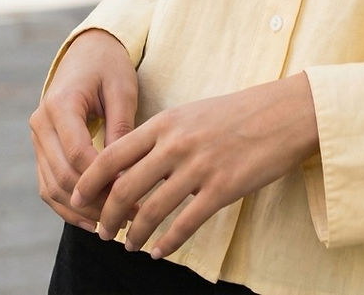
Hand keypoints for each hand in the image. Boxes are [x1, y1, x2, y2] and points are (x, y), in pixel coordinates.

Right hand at [30, 28, 138, 229]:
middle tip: (129, 218)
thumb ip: (121, 129)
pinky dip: (68, 207)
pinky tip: (93, 221)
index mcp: (60, 104)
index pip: (78, 155)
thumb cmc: (110, 67)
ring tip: (114, 226)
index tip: (133, 197)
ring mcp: (37, 138)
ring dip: (81, 211)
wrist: (87, 52)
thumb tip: (126, 176)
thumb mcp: (122, 90)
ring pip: (51, 188)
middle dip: (95, 202)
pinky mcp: (41, 149)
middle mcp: (41, 123)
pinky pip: (48, 186)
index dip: (103, 181)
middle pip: (63, 177)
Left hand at [71, 73, 319, 259]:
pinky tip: (159, 252)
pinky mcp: (223, 188)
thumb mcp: (192, 113)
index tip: (77, 199)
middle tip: (103, 231)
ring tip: (129, 246)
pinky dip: (167, 244)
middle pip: (124, 188)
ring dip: (134, 235)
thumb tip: (130, 165)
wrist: (286, 112)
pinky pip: (185, 224)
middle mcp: (177, 143)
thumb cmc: (238, 112)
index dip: (88, 182)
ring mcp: (200, 166)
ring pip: (151, 211)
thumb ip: (162, 136)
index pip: (112, 155)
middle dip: (106, 217)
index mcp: (166, 121)